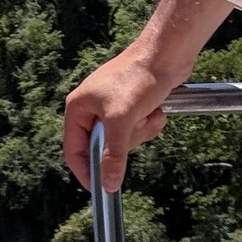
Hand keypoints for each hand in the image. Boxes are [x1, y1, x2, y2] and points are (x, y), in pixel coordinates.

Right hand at [61, 0, 233, 191]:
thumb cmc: (138, 78)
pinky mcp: (131, 105)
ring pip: (123, 141)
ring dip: (140, 132)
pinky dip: (149, 123)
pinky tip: (157, 110)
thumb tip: (107, 184)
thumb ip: (113, 155)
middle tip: (135, 129)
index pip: (74, 151)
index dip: (86, 171)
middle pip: (102, 148)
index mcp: (78, 108)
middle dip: (125, 143)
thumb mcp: (122, 121)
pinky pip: (137, 129)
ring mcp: (112, 107)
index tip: (100, 189)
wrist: (167, 52)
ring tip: (149, 114)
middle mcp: (91, 108)